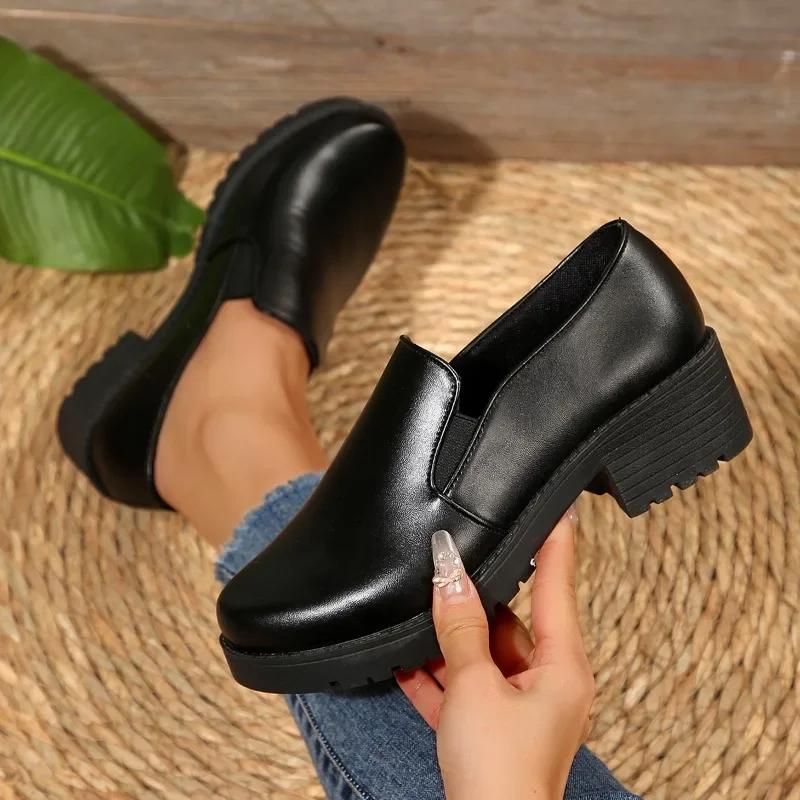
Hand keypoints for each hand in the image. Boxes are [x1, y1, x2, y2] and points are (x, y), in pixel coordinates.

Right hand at [396, 510, 593, 799]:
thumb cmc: (500, 775)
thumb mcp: (474, 686)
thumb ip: (460, 626)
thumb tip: (449, 574)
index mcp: (562, 665)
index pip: (558, 583)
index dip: (556, 540)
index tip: (556, 503)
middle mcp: (546, 682)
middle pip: (509, 618)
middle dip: (474, 596)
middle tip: (448, 561)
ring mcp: (518, 706)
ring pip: (481, 652)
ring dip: (448, 638)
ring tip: (416, 609)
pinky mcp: (490, 728)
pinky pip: (463, 686)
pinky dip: (437, 674)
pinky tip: (405, 660)